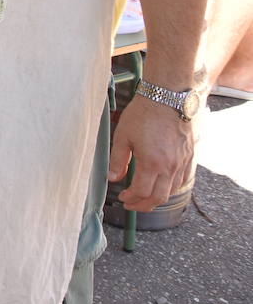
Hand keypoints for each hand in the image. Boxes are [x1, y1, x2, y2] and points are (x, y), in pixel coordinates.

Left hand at [108, 94, 195, 211]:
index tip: (122, 197)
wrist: (166, 98)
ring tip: (145, 196)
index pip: (141, 192)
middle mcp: (170, 166)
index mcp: (152, 163)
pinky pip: (184, 180)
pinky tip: (163, 185)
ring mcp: (182, 162)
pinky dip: (172, 187)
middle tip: (132, 204)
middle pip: (159, 197)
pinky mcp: (190, 157)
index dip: (131, 199)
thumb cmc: (143, 114)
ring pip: (172, 191)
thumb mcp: (123, 136)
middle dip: (143, 205)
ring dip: (157, 198)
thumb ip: (118, 160)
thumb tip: (113, 178)